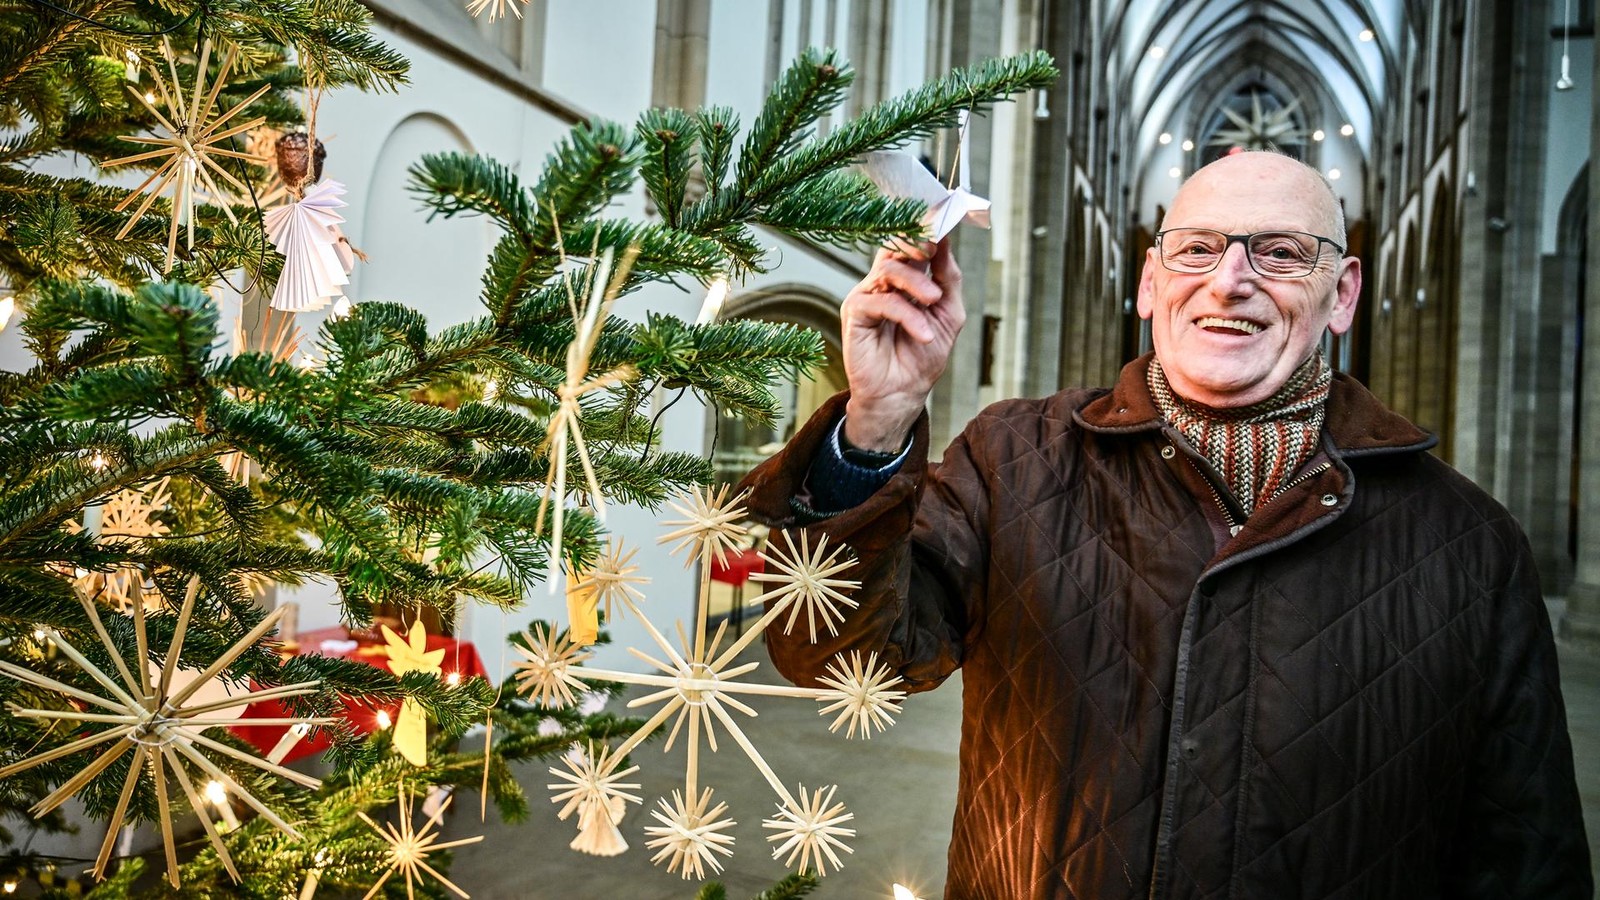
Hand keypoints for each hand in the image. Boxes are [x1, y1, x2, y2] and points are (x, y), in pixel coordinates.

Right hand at [840, 238, 963, 451]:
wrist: (904, 393)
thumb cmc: (924, 355)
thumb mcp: (948, 313)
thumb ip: (947, 277)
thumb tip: (945, 240)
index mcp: (905, 279)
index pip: (910, 242)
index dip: (924, 230)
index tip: (942, 224)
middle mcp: (883, 282)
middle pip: (895, 247)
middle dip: (916, 243)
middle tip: (933, 249)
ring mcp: (867, 295)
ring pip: (889, 269)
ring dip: (916, 283)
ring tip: (933, 303)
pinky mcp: (854, 312)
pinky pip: (881, 300)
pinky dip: (906, 314)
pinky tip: (922, 333)